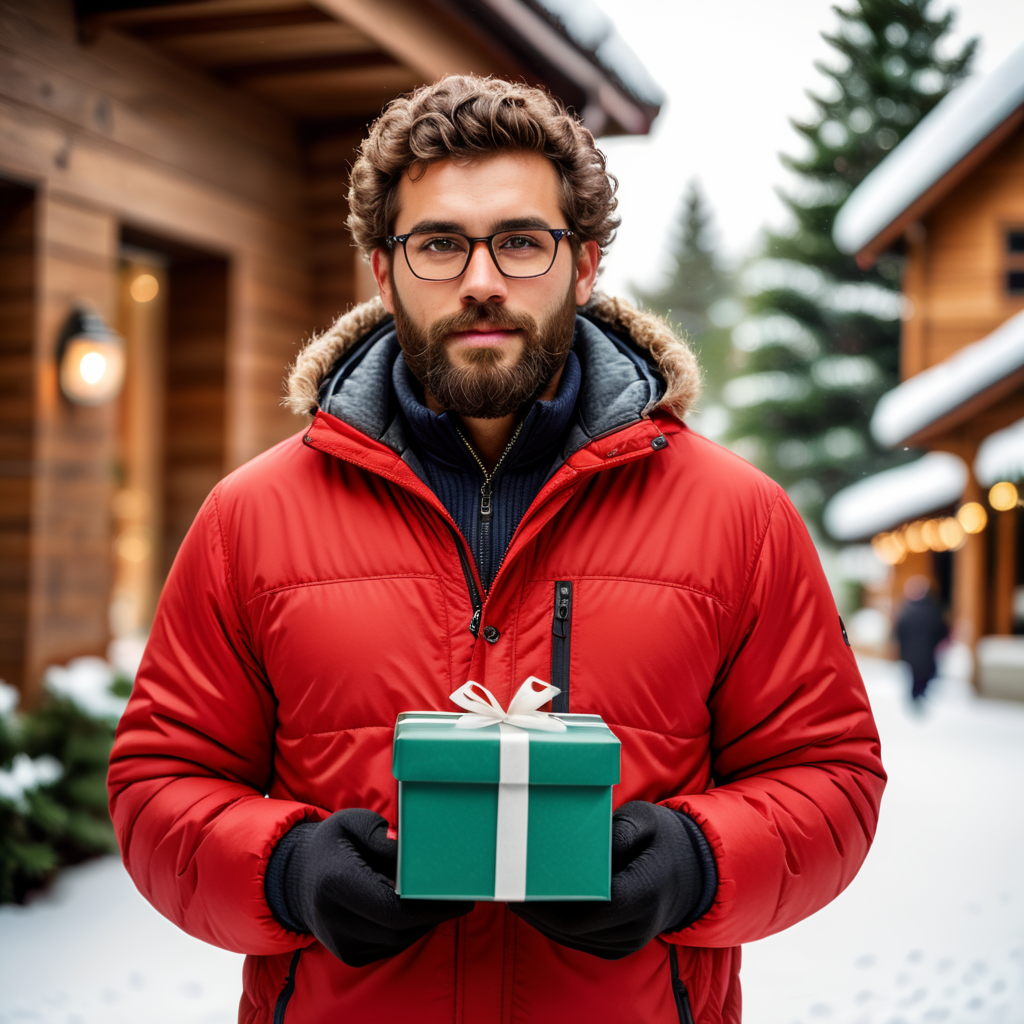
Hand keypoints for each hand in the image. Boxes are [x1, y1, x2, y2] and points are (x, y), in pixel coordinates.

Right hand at [271, 808, 472, 966]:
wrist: (297, 879)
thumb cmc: (332, 844)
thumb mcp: (353, 823)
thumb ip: (384, 837)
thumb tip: (416, 857)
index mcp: (336, 884)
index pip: (394, 909)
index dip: (432, 907)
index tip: (461, 896)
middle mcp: (336, 921)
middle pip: (401, 929)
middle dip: (435, 913)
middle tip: (462, 894)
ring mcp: (342, 945)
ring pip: (400, 940)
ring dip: (425, 921)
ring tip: (441, 897)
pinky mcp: (350, 956)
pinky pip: (391, 946)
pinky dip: (410, 929)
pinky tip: (418, 908)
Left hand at [509, 801, 705, 959]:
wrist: (691, 872)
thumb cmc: (663, 839)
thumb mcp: (645, 820)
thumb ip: (617, 833)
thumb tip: (585, 846)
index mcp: (644, 894)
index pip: (588, 909)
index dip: (549, 902)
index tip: (522, 884)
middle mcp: (636, 928)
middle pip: (572, 928)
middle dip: (535, 910)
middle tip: (507, 885)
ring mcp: (628, 943)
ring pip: (572, 937)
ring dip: (540, 918)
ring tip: (513, 892)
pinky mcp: (618, 946)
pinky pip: (579, 939)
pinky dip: (554, 924)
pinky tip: (536, 904)